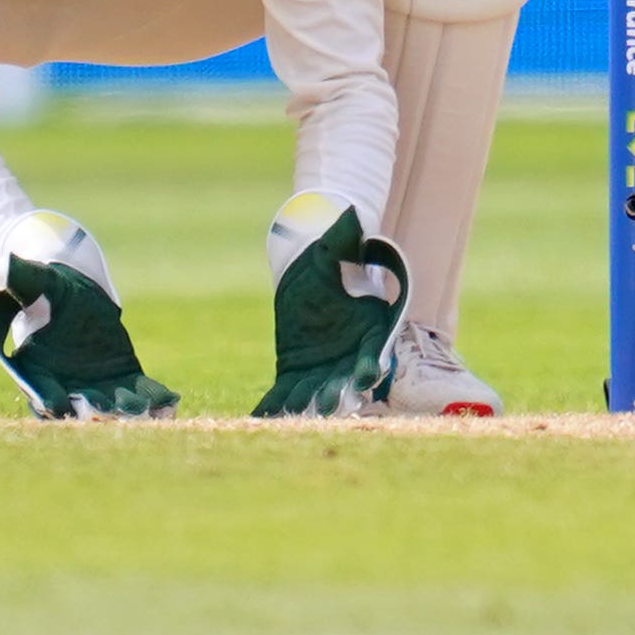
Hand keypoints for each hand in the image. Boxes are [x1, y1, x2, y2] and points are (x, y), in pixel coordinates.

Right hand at [0, 253, 177, 419]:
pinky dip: (153, 399)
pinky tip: (170, 403)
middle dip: (96, 414)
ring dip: (129, 412)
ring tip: (148, 415)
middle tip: (114, 419)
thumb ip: (20, 280)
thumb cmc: (46, 284)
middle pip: (80, 406)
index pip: (40, 389)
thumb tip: (6, 263)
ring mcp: (94, 384)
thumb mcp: (35, 281)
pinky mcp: (122, 377)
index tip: (59, 405)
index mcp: (34, 366)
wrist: (71, 289)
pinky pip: (138, 391)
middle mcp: (64, 383)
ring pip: (112, 405)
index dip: (49, 398)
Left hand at [253, 193, 410, 416]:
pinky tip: (260, 419)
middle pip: (346, 380)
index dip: (371, 366)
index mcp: (369, 329)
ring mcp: (322, 368)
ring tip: (294, 418)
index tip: (368, 377)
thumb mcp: (334, 250)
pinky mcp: (295, 373)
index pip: (374, 352)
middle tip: (327, 408)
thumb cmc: (328, 258)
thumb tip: (351, 214)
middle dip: (338, 394)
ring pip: (315, 392)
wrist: (307, 272)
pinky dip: (274, 408)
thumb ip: (345, 240)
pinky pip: (285, 394)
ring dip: (306, 406)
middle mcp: (349, 355)